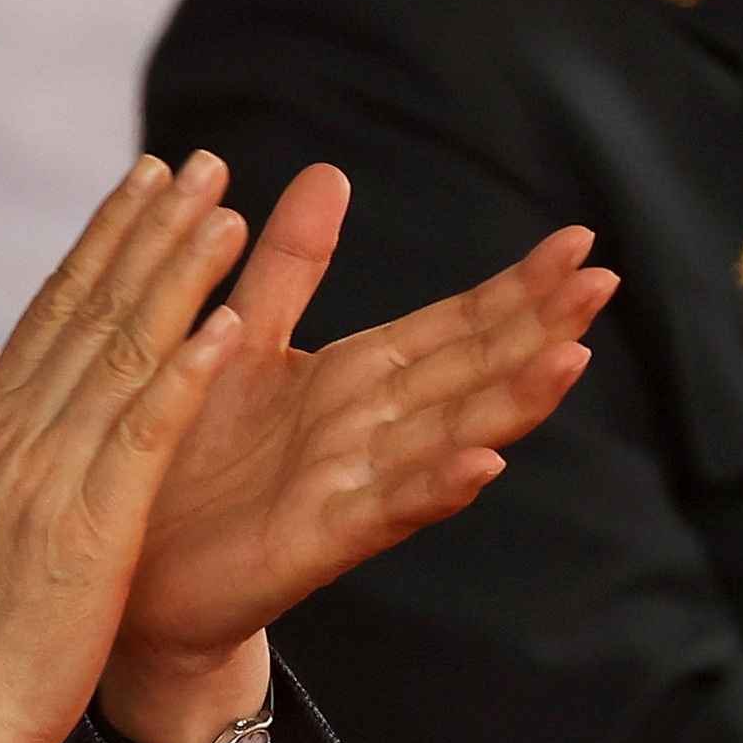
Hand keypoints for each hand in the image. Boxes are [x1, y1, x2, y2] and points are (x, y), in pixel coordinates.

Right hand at [0, 158, 260, 742]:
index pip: (51, 307)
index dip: (103, 237)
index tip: (148, 177)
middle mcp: (13, 432)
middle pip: (89, 309)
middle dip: (149, 230)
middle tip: (200, 161)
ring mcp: (49, 475)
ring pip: (121, 354)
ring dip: (178, 278)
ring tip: (228, 213)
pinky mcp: (88, 527)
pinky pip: (144, 436)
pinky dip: (185, 376)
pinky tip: (229, 328)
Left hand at [99, 174, 607, 742]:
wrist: (136, 570)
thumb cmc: (190, 457)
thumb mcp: (241, 339)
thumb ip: (291, 266)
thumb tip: (329, 172)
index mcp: (355, 377)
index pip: (454, 324)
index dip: (515, 287)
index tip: (580, 243)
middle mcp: (370, 430)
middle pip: (471, 372)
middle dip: (538, 330)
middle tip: (606, 283)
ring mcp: (352, 486)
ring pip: (448, 436)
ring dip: (511, 403)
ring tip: (570, 361)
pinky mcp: (317, 540)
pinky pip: (384, 510)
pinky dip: (435, 488)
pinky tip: (485, 463)